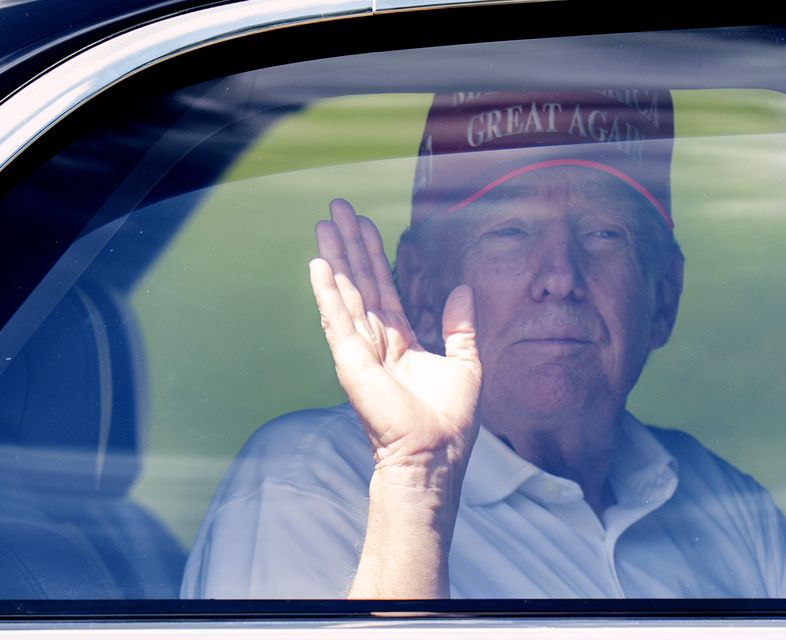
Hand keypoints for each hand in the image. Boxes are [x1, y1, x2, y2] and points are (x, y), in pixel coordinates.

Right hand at [309, 198, 481, 472]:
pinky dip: (327, 291)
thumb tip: (463, 289)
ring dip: (336, 257)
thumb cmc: (450, 421)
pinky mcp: (352, 361)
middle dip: (350, 245)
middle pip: (361, 283)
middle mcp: (376, 342)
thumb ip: (460, 327)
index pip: (384, 288)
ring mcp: (361, 350)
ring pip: (347, 293)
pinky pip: (338, 319)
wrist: (435, 455)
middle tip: (337, 208)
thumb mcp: (466, 364)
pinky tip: (318, 264)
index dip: (375, 256)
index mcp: (401, 341)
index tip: (365, 224)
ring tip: (325, 223)